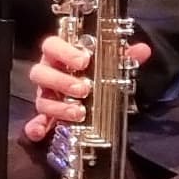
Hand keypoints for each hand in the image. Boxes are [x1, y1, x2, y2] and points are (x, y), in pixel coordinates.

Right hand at [23, 30, 155, 141]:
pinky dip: (36, 127)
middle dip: (61, 82)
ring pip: (41, 98)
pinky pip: (37, 121)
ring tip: (79, 113)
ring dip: (58, 106)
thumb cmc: (93, 69)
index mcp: (59, 55)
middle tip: (84, 89)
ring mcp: (45, 94)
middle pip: (41, 73)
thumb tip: (142, 50)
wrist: (90, 86)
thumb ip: (123, 55)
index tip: (83, 60)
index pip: (52, 46)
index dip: (64, 52)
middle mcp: (48, 72)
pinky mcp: (46, 113)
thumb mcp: (109, 61)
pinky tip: (40, 133)